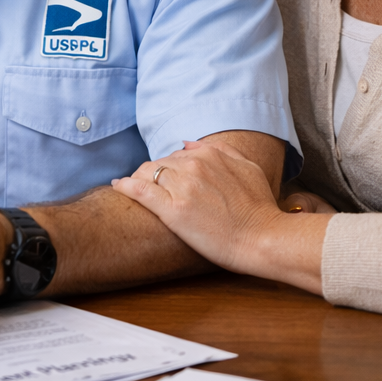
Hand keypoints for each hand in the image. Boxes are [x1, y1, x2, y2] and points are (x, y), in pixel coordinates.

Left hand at [111, 139, 331, 277]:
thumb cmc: (260, 207)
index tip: (166, 180)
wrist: (263, 238)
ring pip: (147, 173)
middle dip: (153, 174)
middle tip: (150, 188)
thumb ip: (222, 150)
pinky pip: (140, 190)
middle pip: (160, 162)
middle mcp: (194, 166)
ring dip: (139, 179)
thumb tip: (188, 142)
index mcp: (210, 154)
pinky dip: (125, 186)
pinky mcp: (172, 210)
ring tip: (132, 188)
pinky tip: (118, 187)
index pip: (176, 154)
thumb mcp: (248, 168)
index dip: (169, 168)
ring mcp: (182, 187)